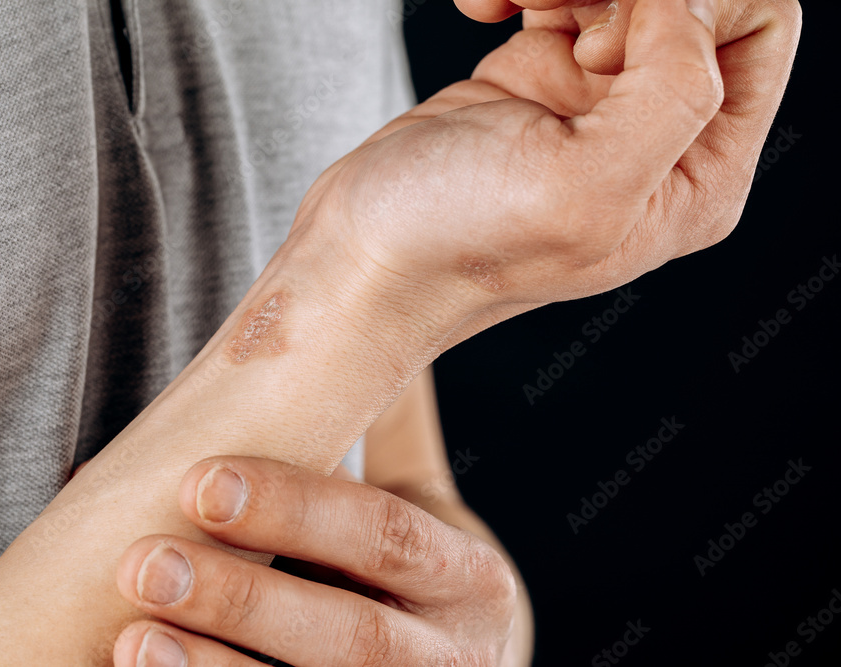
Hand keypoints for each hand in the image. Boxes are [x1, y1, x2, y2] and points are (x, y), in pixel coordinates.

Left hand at [112, 457, 517, 665]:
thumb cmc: (410, 584)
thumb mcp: (423, 515)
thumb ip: (393, 431)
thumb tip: (373, 300)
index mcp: (467, 581)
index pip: (385, 537)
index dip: (295, 511)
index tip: (200, 481)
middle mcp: (453, 660)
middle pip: (352, 639)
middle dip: (245, 602)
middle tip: (143, 564)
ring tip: (132, 639)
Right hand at [294, 0, 799, 337]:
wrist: (361, 259)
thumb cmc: (455, 245)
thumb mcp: (583, 189)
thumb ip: (673, 94)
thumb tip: (682, 9)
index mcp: (697, 176)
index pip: (759, 29)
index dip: (692, 5)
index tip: (603, 42)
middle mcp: (657, 140)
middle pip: (690, 0)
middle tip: (553, 14)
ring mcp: (596, 106)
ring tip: (503, 5)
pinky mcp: (539, 81)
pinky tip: (482, 8)